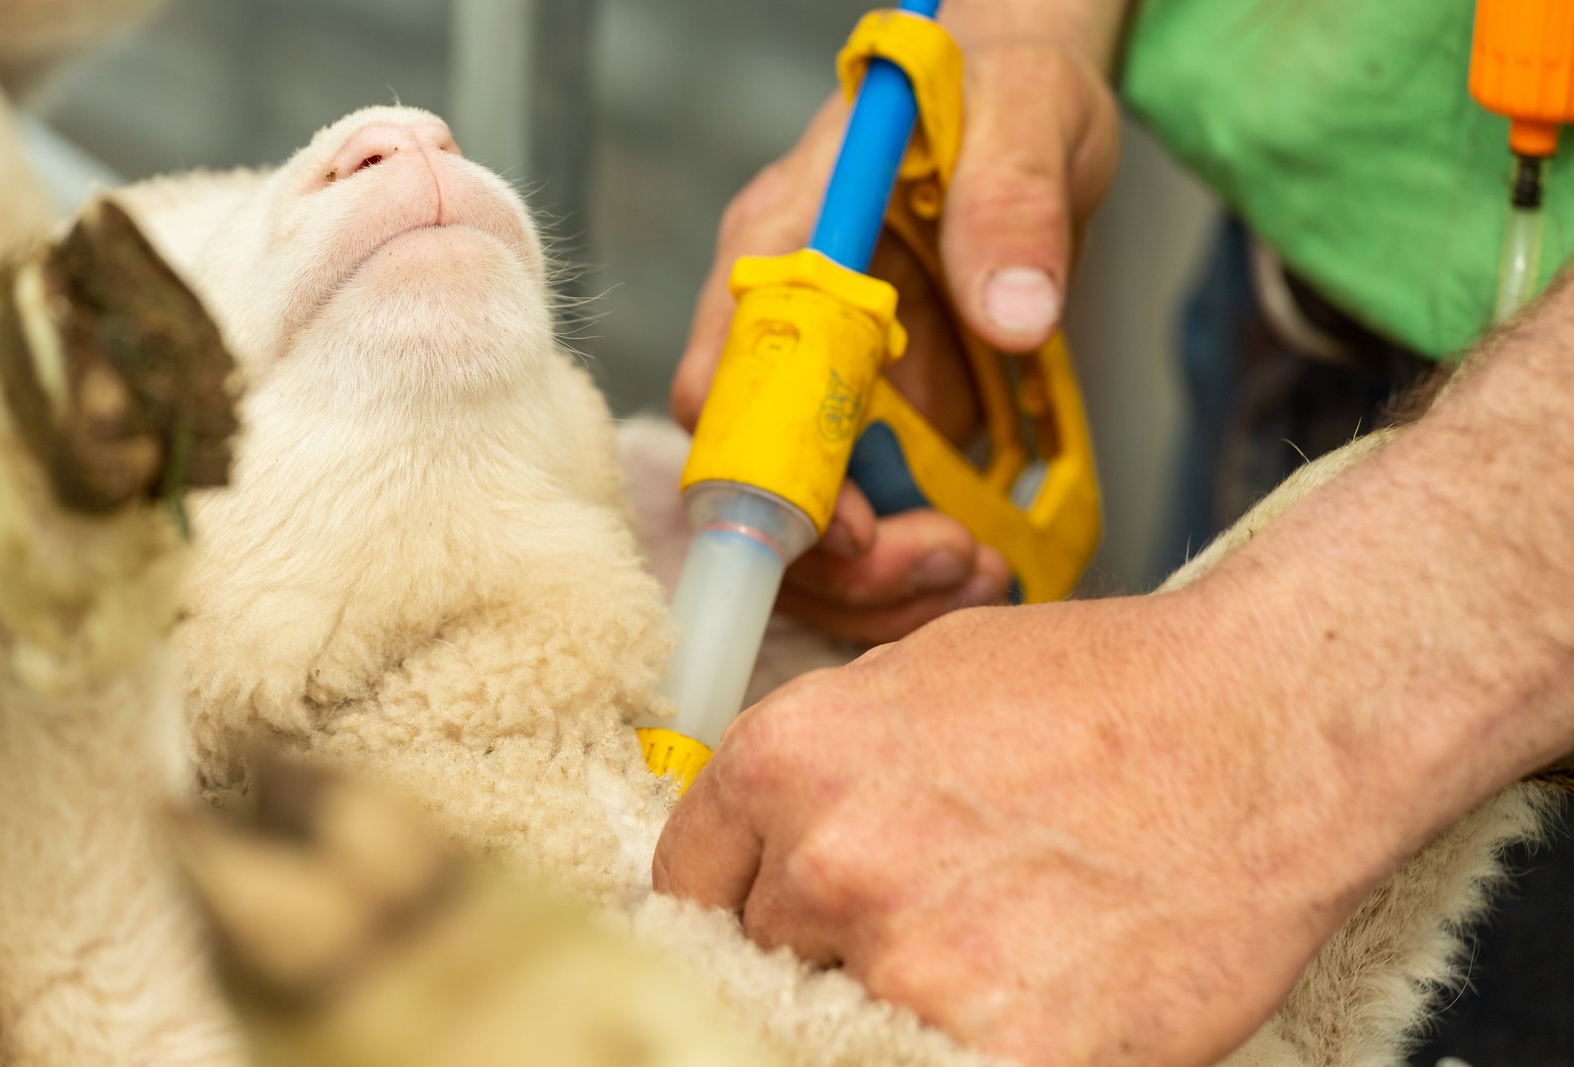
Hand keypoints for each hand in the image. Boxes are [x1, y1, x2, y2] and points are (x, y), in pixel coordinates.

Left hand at [653, 591, 1390, 1065]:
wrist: (1263, 727)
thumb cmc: (1105, 688)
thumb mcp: (920, 678)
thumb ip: (822, 771)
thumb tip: (770, 847)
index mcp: (788, 759)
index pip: (689, 883)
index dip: (742, 904)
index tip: (779, 918)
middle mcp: (829, 860)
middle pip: (768, 957)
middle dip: (829, 946)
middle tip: (926, 915)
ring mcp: (911, 964)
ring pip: (844, 1023)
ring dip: (902, 1000)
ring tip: (999, 943)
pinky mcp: (1001, 1050)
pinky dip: (965, 1043)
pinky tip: (1027, 995)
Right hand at [672, 2, 1122, 643]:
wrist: (1020, 106)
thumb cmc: (999, 89)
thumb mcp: (1023, 117)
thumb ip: (1012, 202)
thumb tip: (1015, 316)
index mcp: (786, 248)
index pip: (726, 390)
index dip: (770, 478)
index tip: (855, 527)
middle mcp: (789, 332)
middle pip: (757, 485)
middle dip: (840, 556)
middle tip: (948, 564)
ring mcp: (836, 386)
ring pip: (809, 525)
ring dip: (882, 578)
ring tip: (980, 575)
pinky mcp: (887, 419)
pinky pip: (877, 518)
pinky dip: (918, 561)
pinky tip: (987, 562)